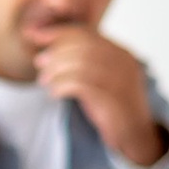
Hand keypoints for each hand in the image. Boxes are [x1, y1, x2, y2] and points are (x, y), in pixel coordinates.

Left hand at [32, 25, 164, 167]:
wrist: (135, 135)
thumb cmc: (110, 107)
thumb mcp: (98, 80)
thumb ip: (81, 63)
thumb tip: (44, 53)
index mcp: (120, 52)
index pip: (85, 33)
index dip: (57, 33)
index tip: (33, 35)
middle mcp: (122, 62)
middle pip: (82, 45)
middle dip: (55, 51)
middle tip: (38, 62)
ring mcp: (119, 79)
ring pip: (81, 62)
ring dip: (56, 70)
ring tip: (44, 81)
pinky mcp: (112, 99)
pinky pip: (81, 84)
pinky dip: (62, 85)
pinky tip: (54, 93)